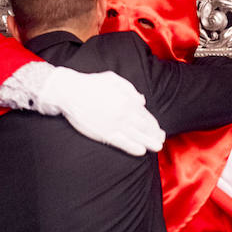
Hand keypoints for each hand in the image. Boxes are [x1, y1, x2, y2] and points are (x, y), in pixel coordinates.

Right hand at [38, 67, 165, 156]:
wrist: (71, 92)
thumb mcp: (113, 79)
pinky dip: (133, 148)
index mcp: (126, 100)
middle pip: (144, 128)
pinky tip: (141, 151)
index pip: (146, 115)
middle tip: (161, 141)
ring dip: (148, 143)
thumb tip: (142, 100)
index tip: (160, 130)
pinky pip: (122, 143)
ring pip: (136, 137)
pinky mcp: (104, 134)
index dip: (154, 125)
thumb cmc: (91, 84)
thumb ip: (130, 89)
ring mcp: (114, 125)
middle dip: (155, 135)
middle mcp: (123, 114)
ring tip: (156, 148)